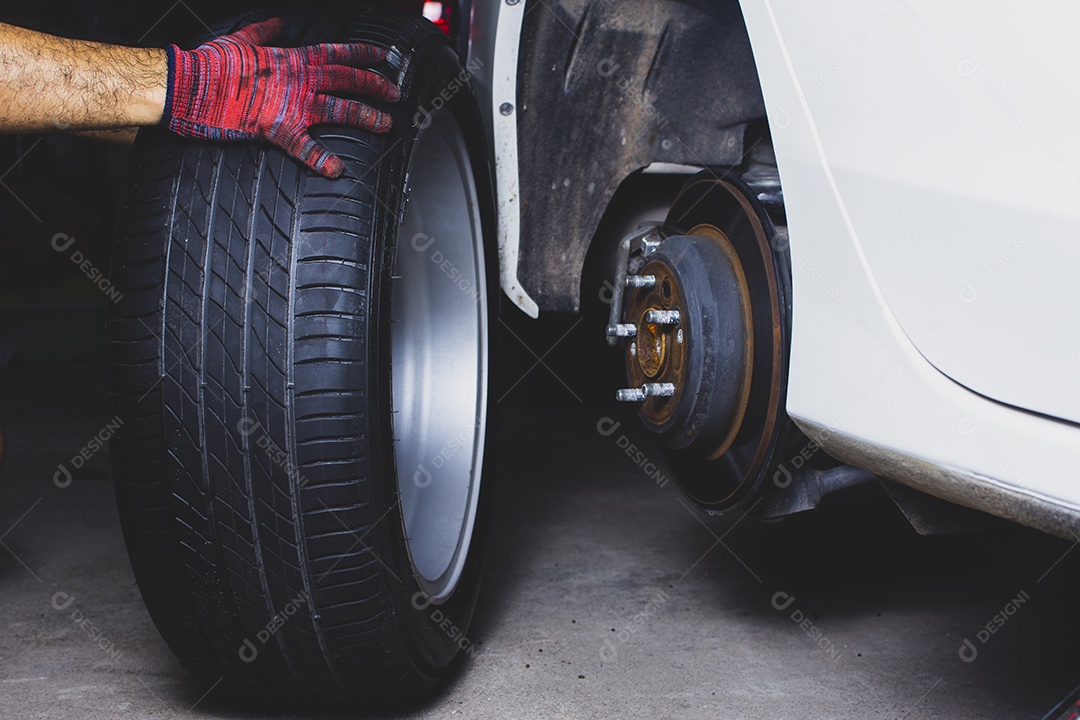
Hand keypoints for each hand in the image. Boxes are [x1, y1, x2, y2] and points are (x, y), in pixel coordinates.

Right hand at [164, 17, 399, 177]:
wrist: (187, 84)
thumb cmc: (210, 63)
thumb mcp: (240, 39)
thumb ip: (264, 32)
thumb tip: (278, 22)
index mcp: (291, 58)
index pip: (337, 52)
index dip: (364, 53)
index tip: (383, 57)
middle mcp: (298, 79)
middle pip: (348, 80)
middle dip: (376, 86)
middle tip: (395, 95)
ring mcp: (291, 104)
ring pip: (339, 110)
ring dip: (366, 117)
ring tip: (386, 125)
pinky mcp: (276, 129)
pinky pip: (305, 148)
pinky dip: (322, 160)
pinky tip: (338, 169)